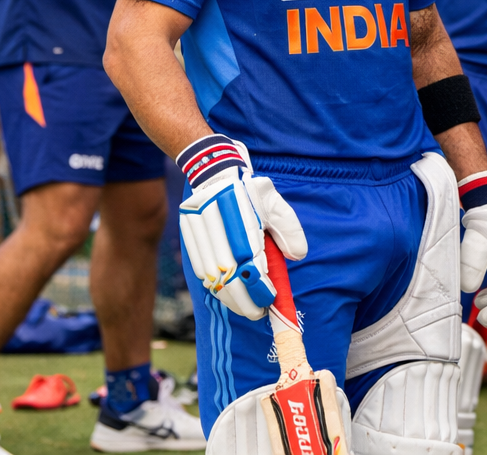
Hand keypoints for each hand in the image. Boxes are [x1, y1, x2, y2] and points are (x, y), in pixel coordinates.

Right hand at [178, 167, 306, 319]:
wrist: (214, 173)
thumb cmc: (251, 192)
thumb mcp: (276, 204)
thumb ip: (290, 229)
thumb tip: (298, 256)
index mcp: (241, 219)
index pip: (249, 262)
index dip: (258, 286)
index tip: (269, 299)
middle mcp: (217, 229)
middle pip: (228, 276)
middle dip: (243, 300)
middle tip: (258, 312)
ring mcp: (200, 234)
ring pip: (212, 277)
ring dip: (228, 297)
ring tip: (245, 307)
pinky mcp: (189, 238)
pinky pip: (200, 271)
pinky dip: (214, 287)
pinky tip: (227, 294)